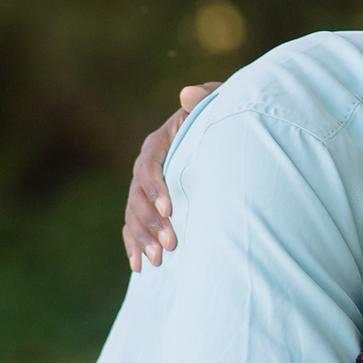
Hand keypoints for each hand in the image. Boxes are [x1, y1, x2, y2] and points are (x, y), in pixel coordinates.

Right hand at [124, 80, 220, 269]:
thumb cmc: (225, 117)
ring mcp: (146, 188)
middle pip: (137, 195)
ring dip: (144, 238)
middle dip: (152, 221)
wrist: (228, 135)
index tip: (170, 208)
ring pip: (134, 214)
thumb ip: (206, 98)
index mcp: (161, 141)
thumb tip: (187, 95)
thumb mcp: (220, 104)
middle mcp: (148, 165)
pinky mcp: (150, 206)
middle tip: (172, 244)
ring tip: (159, 260)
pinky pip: (133, 227)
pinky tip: (140, 267)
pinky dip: (134, 246)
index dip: (156, 186)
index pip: (149, 164)